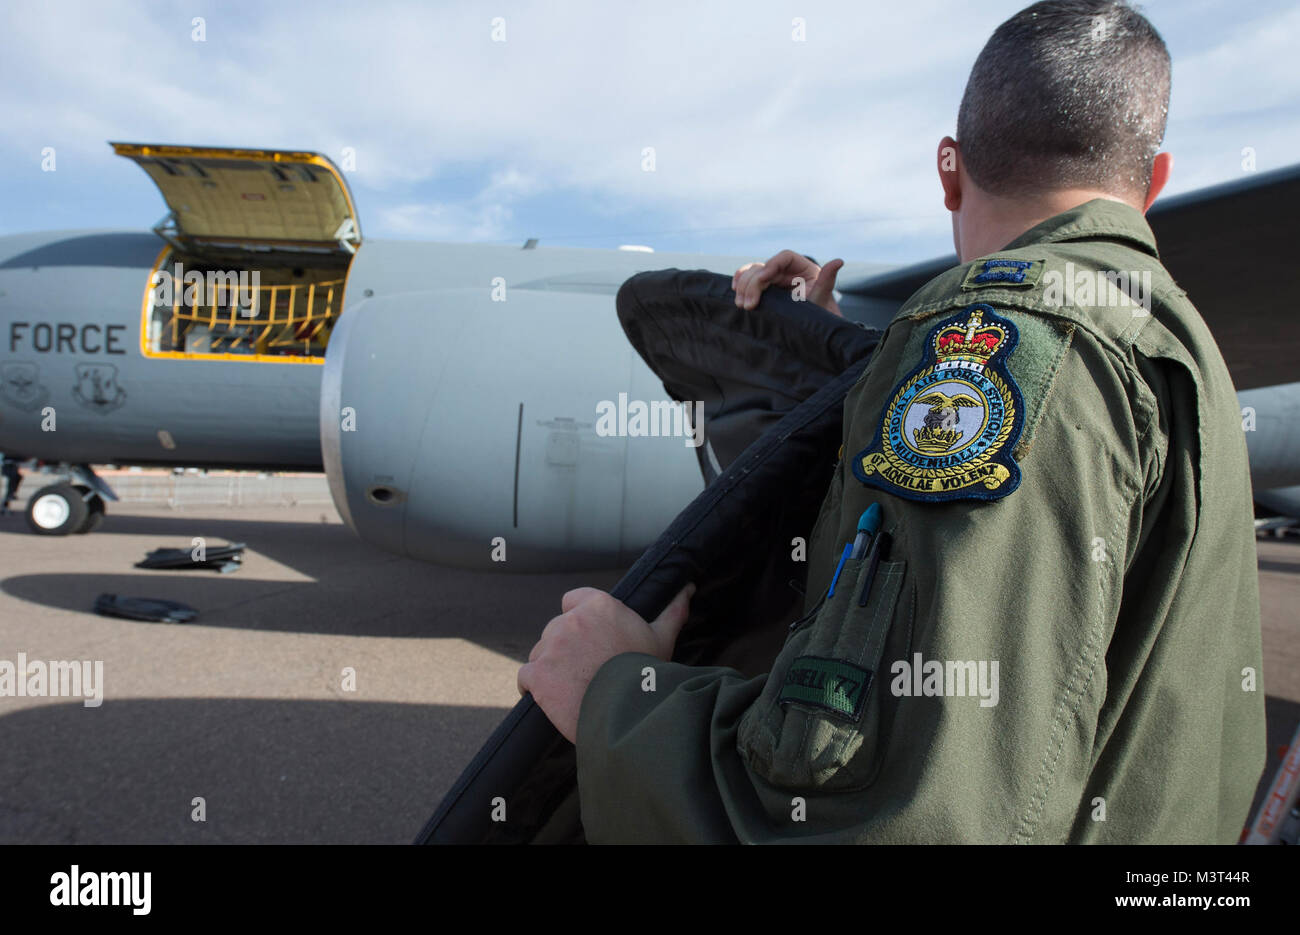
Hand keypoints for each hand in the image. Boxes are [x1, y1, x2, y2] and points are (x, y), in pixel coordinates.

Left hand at [517, 583, 694, 742]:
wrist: (629, 712)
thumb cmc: (648, 674)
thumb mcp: (661, 638)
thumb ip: (671, 611)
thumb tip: (688, 589)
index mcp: (599, 605)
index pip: (573, 601)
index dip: (579, 621)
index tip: (590, 641)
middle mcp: (570, 620)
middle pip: (556, 631)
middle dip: (566, 649)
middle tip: (587, 672)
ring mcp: (550, 646)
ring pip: (542, 654)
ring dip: (552, 669)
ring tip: (574, 689)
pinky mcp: (536, 673)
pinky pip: (526, 678)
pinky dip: (534, 688)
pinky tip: (553, 700)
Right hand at [731, 249, 843, 315]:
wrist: (814, 327)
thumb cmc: (820, 311)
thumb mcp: (822, 296)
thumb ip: (827, 279)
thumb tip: (838, 261)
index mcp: (802, 267)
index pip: (784, 257)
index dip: (771, 265)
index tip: (763, 280)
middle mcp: (786, 270)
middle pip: (764, 266)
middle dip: (753, 283)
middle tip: (748, 304)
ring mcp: (773, 279)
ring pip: (753, 272)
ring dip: (744, 286)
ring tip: (742, 304)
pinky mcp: (764, 289)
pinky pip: (748, 280)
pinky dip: (740, 283)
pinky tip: (735, 291)